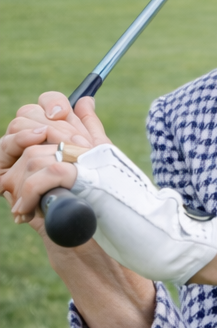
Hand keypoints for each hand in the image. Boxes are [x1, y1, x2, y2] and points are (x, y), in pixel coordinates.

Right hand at [1, 92, 108, 233]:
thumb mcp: (96, 158)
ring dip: (35, 140)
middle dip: (50, 125)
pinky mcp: (4, 177)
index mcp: (54, 132)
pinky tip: (32, 159)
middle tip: (73, 145)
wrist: (83, 228)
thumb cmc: (92, 193)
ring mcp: (15, 159)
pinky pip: (2, 155)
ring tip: (56, 158)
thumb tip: (85, 100)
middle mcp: (31, 142)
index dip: (53, 103)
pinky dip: (17, 152)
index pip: (47, 103)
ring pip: (14, 131)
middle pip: (27, 113)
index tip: (63, 114)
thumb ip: (90, 128)